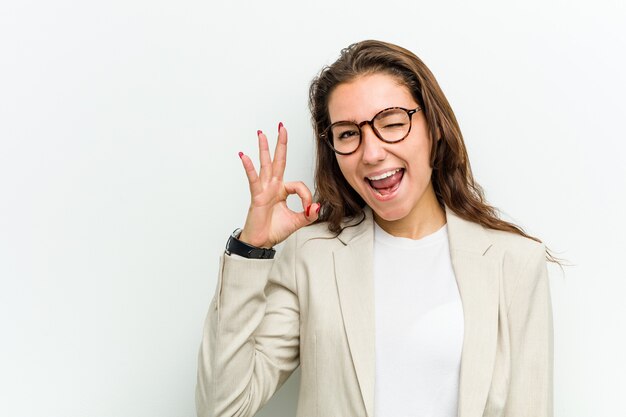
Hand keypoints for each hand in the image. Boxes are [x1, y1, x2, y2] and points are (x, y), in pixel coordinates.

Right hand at [237, 123, 319, 247]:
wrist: (262, 242)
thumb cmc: (275, 230)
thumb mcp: (298, 222)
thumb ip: (309, 214)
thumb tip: (317, 206)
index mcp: (282, 191)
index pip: (298, 185)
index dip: (306, 196)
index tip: (309, 208)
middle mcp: (273, 187)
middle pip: (279, 161)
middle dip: (281, 144)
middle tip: (282, 127)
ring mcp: (264, 190)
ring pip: (265, 165)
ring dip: (264, 148)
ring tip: (261, 133)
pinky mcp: (256, 196)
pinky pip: (253, 180)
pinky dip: (249, 168)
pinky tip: (244, 156)